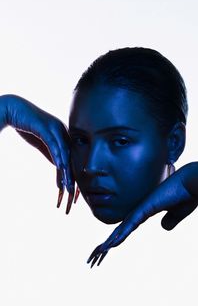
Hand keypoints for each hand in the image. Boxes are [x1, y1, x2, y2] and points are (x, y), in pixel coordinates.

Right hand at [4, 94, 75, 212]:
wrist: (14, 109)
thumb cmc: (28, 125)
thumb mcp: (42, 143)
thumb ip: (52, 153)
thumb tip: (60, 166)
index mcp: (64, 136)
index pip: (72, 160)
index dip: (74, 177)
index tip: (75, 194)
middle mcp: (63, 132)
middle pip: (72, 158)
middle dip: (74, 179)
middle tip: (75, 196)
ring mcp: (55, 128)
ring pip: (65, 153)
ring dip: (67, 171)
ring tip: (69, 187)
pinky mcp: (46, 126)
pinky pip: (54, 144)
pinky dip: (58, 157)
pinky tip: (60, 168)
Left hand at [87, 166, 197, 266]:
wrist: (193, 180)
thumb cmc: (188, 194)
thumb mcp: (179, 213)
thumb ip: (171, 220)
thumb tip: (164, 227)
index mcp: (148, 210)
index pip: (129, 227)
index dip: (118, 237)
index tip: (109, 246)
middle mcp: (141, 209)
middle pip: (121, 229)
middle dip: (108, 243)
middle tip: (96, 254)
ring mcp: (142, 208)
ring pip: (122, 228)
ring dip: (109, 242)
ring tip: (97, 254)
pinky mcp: (146, 207)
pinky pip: (131, 223)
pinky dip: (121, 235)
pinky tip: (112, 244)